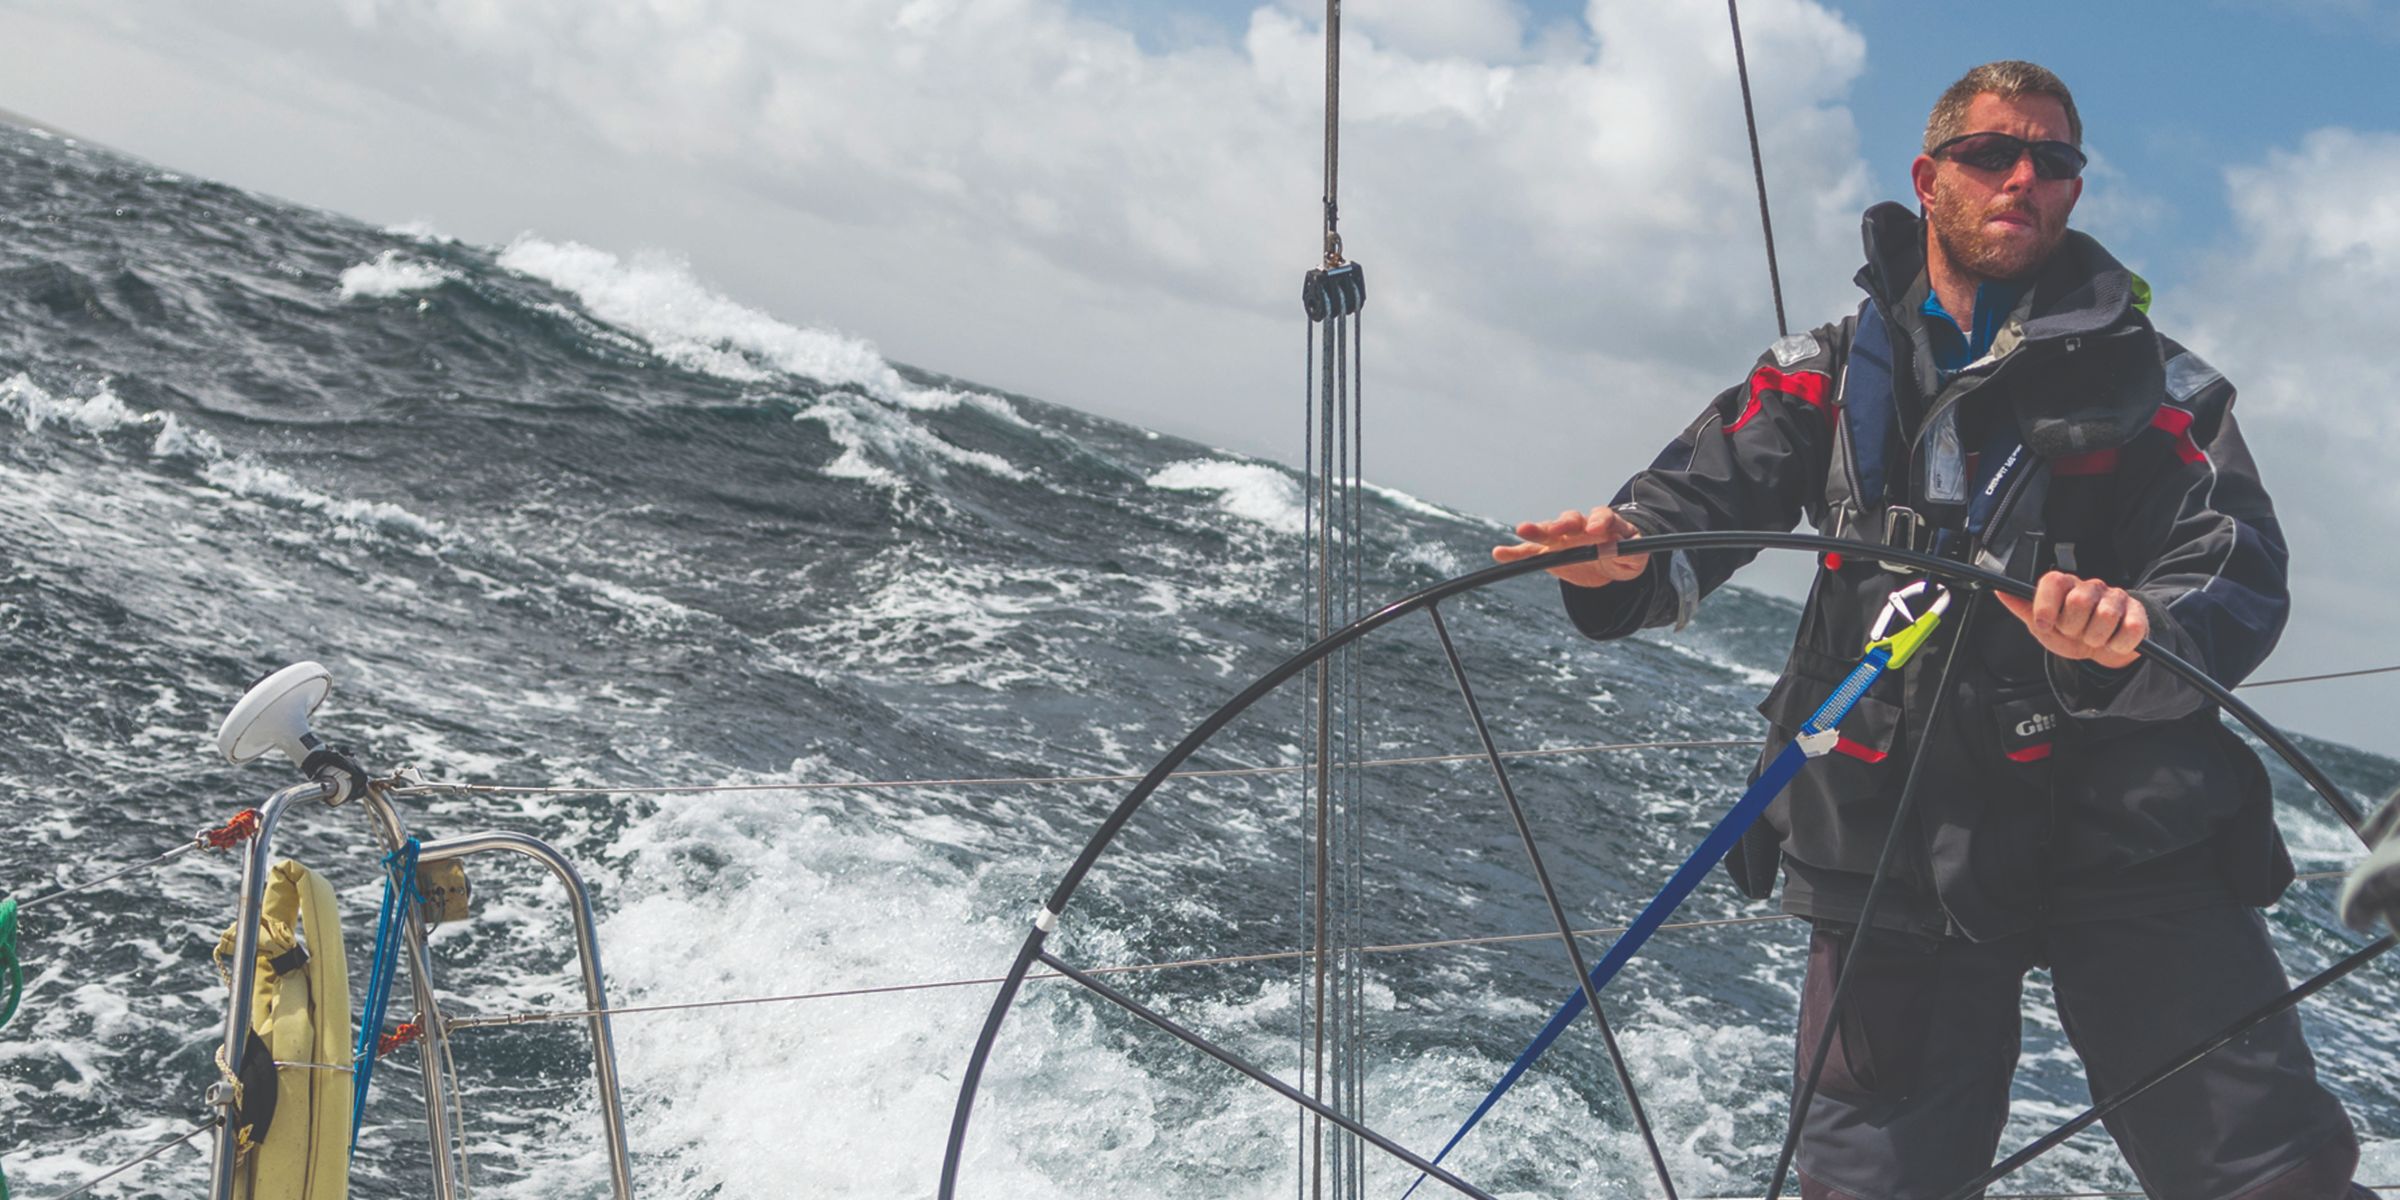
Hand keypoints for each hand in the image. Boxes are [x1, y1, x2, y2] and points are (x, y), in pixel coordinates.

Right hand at [1492, 507, 1651, 588]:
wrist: (1607, 563)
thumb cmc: (1623, 555)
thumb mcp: (1636, 558)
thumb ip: (1635, 552)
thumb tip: (1629, 549)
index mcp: (1605, 523)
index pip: (1603, 516)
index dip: (1599, 521)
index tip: (1595, 530)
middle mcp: (1581, 525)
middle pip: (1571, 519)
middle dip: (1563, 523)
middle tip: (1558, 529)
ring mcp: (1562, 537)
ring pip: (1548, 530)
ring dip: (1536, 530)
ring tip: (1522, 530)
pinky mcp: (1548, 552)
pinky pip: (1530, 551)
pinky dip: (1515, 552)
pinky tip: (1500, 553)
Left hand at [1995, 571, 2147, 669]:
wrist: (2101, 649)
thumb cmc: (2070, 633)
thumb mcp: (2042, 625)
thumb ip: (2022, 608)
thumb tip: (2000, 590)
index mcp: (2065, 586)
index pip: (2053, 581)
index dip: (2046, 605)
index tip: (2045, 624)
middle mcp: (2091, 586)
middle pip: (2078, 601)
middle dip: (2072, 627)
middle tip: (2074, 632)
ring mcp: (2117, 598)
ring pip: (2105, 616)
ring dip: (2095, 638)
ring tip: (2093, 638)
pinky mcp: (2139, 614)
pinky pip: (2131, 630)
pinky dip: (2118, 645)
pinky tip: (2112, 642)